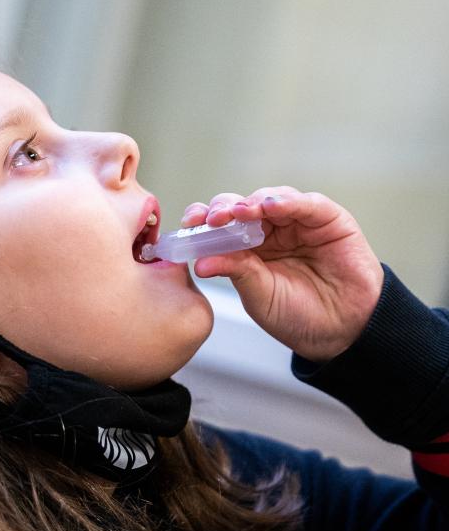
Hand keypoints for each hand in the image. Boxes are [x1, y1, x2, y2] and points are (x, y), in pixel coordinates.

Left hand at [181, 187, 384, 362]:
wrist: (341, 331)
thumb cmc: (297, 314)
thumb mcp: (258, 294)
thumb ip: (234, 272)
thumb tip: (198, 262)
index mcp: (247, 248)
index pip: (221, 225)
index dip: (204, 220)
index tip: (189, 223)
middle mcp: (270, 230)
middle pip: (241, 206)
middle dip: (224, 209)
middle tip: (212, 218)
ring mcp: (297, 222)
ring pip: (270, 199)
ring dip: (252, 202)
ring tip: (238, 213)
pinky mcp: (328, 219)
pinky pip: (306, 204)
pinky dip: (288, 202)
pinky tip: (271, 206)